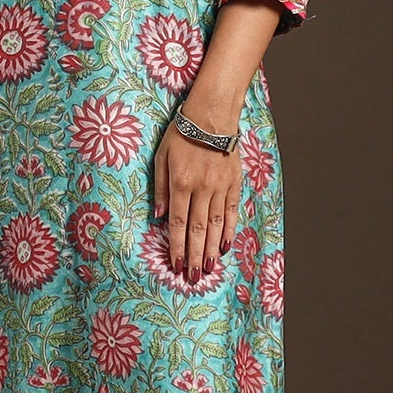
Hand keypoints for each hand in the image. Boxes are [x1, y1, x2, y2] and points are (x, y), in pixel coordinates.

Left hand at [153, 122, 241, 281]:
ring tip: (209, 269)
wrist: (212, 115)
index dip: (176, 247)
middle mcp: (201, 188)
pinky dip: (229, 230)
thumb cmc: (181, 134)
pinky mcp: (234, 183)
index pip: (177, 223)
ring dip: (211, 249)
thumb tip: (158, 216)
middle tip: (193, 278)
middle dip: (194, 256)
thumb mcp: (161, 157)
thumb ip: (160, 188)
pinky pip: (231, 212)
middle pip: (197, 229)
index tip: (175, 266)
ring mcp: (220, 187)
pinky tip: (225, 246)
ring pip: (215, 225)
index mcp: (181, 183)